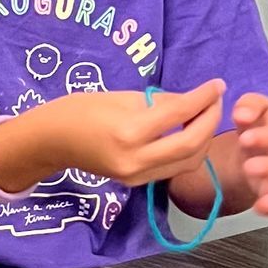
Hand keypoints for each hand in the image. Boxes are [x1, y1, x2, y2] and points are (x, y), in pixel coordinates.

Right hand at [13, 79, 225, 189]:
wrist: (50, 142)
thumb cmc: (79, 110)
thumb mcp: (121, 97)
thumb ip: (159, 102)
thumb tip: (191, 102)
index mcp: (130, 132)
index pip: (179, 113)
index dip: (204, 97)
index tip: (217, 84)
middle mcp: (137, 160)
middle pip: (192, 145)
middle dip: (210, 121)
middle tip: (216, 100)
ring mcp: (137, 176)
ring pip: (188, 162)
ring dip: (204, 139)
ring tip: (206, 115)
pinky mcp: (136, 183)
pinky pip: (173, 169)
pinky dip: (189, 151)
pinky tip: (189, 133)